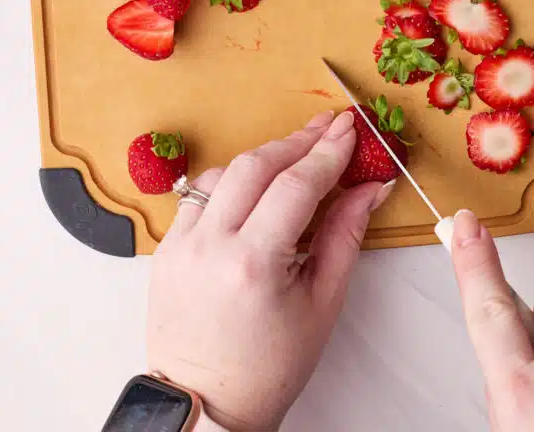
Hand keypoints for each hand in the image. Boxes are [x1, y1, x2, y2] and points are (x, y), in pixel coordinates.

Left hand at [147, 110, 393, 431]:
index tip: (349, 130)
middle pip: (255, 164)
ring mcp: (180, 245)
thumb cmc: (268, 368)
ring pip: (222, 173)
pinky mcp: (165, 250)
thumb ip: (346, 235)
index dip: (328, 152)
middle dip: (296, 141)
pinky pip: (199, 197)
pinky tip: (255, 186)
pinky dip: (231, 183)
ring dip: (262, 158)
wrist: (205, 406)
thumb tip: (368, 187)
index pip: (296, 184)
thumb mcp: (322, 303)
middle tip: (327, 129)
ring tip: (296, 156)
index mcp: (252, 264)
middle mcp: (209, 246)